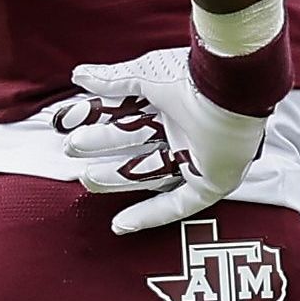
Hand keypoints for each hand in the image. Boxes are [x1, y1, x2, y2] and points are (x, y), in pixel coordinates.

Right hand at [60, 47, 270, 234]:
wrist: (229, 88)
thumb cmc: (193, 77)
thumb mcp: (144, 76)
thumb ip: (112, 81)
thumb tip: (79, 76)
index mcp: (173, 99)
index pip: (128, 113)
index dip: (98, 119)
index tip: (70, 126)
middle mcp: (186, 127)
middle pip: (136, 143)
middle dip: (103, 147)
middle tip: (73, 149)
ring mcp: (199, 154)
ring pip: (151, 171)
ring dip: (117, 177)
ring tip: (85, 178)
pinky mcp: (212, 179)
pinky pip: (179, 204)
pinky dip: (150, 214)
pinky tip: (121, 224)